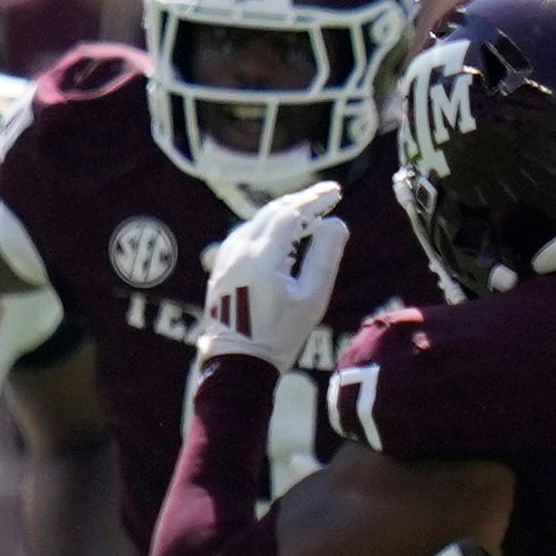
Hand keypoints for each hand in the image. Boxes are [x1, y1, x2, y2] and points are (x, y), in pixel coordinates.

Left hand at [199, 183, 347, 372]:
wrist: (238, 364)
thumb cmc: (280, 335)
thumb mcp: (312, 298)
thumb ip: (325, 256)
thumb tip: (334, 223)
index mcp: (262, 257)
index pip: (290, 213)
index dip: (314, 198)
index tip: (336, 191)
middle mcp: (239, 251)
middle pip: (272, 211)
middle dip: (301, 201)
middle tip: (326, 197)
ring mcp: (225, 259)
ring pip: (256, 221)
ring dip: (283, 213)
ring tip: (308, 215)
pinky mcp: (219, 269)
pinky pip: (243, 235)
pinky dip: (265, 226)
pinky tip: (279, 234)